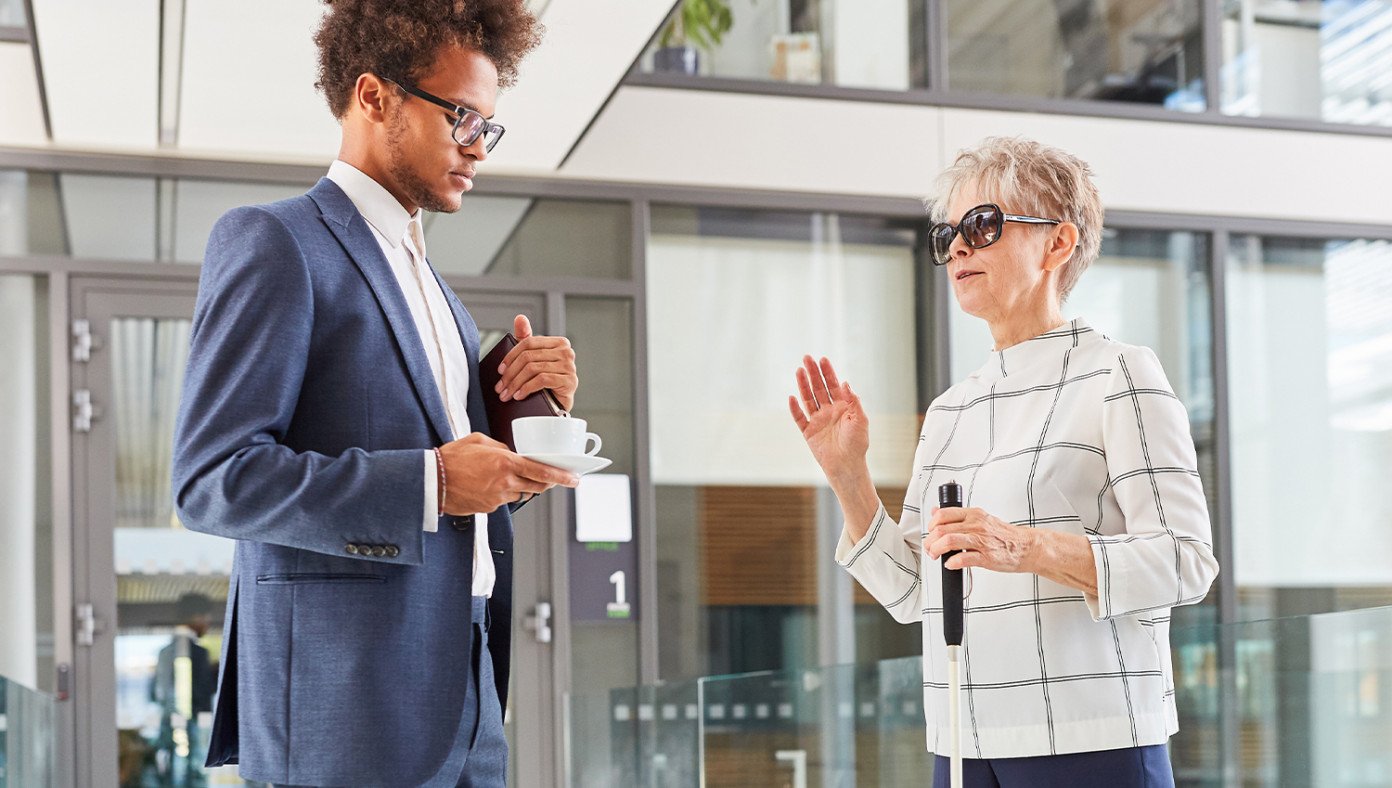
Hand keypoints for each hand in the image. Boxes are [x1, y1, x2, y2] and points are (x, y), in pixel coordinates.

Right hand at [437, 433, 578, 514]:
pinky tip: (487, 485)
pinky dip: (502, 493)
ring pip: (521, 493)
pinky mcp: (489, 508)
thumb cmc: (452, 458)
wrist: (431, 480)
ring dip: (521, 486)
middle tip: (550, 478)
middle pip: (536, 485)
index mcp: (505, 463)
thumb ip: (500, 447)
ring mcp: (497, 498)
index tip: (574, 478)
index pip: (541, 471)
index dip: (561, 476)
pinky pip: (503, 500)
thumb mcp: (478, 441)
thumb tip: (510, 453)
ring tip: (505, 477)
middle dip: (546, 482)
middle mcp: (505, 482)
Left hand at [495, 315, 577, 410]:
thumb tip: (520, 318)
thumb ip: (526, 338)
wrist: (559, 403)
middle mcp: (566, 351)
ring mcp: (569, 366)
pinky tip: (519, 395)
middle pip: (529, 357)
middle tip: (500, 387)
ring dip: (515, 383)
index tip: (500, 370)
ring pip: (533, 369)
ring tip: (506, 393)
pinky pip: (542, 380)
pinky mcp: (570, 381)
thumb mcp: (534, 358)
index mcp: (558, 342)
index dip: (511, 356)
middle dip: (510, 374)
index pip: (528, 343)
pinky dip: (527, 388)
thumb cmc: (546, 380)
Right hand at [787, 356, 869, 484]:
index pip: (833, 385)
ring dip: (803, 385)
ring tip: (799, 370)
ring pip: (808, 399)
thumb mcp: (861, 420)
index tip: (822, 359)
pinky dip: (795, 408)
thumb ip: (853, 401)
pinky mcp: (809, 432)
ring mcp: (818, 421)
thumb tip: (844, 383)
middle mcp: (829, 411)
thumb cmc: (857, 444)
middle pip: (819, 388)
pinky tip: (792, 397)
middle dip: (813, 373)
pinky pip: (799, 418)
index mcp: (843, 407)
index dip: (828, 372)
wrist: (847, 466)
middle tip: (807, 358)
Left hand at [924, 506, 1036, 572]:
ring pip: (949, 541)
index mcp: (974, 514)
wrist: (1027, 546)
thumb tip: (935, 511)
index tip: (931, 533)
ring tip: (936, 556)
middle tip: (930, 549)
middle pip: (941, 529)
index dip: (931, 525)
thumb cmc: (1004, 535)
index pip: (943, 514)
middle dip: (930, 541)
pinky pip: (963, 558)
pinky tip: (950, 564)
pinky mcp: (987, 557)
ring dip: (936, 550)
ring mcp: (981, 541)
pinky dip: (951, 562)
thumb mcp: (981, 518)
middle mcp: (976, 525)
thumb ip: (958, 516)